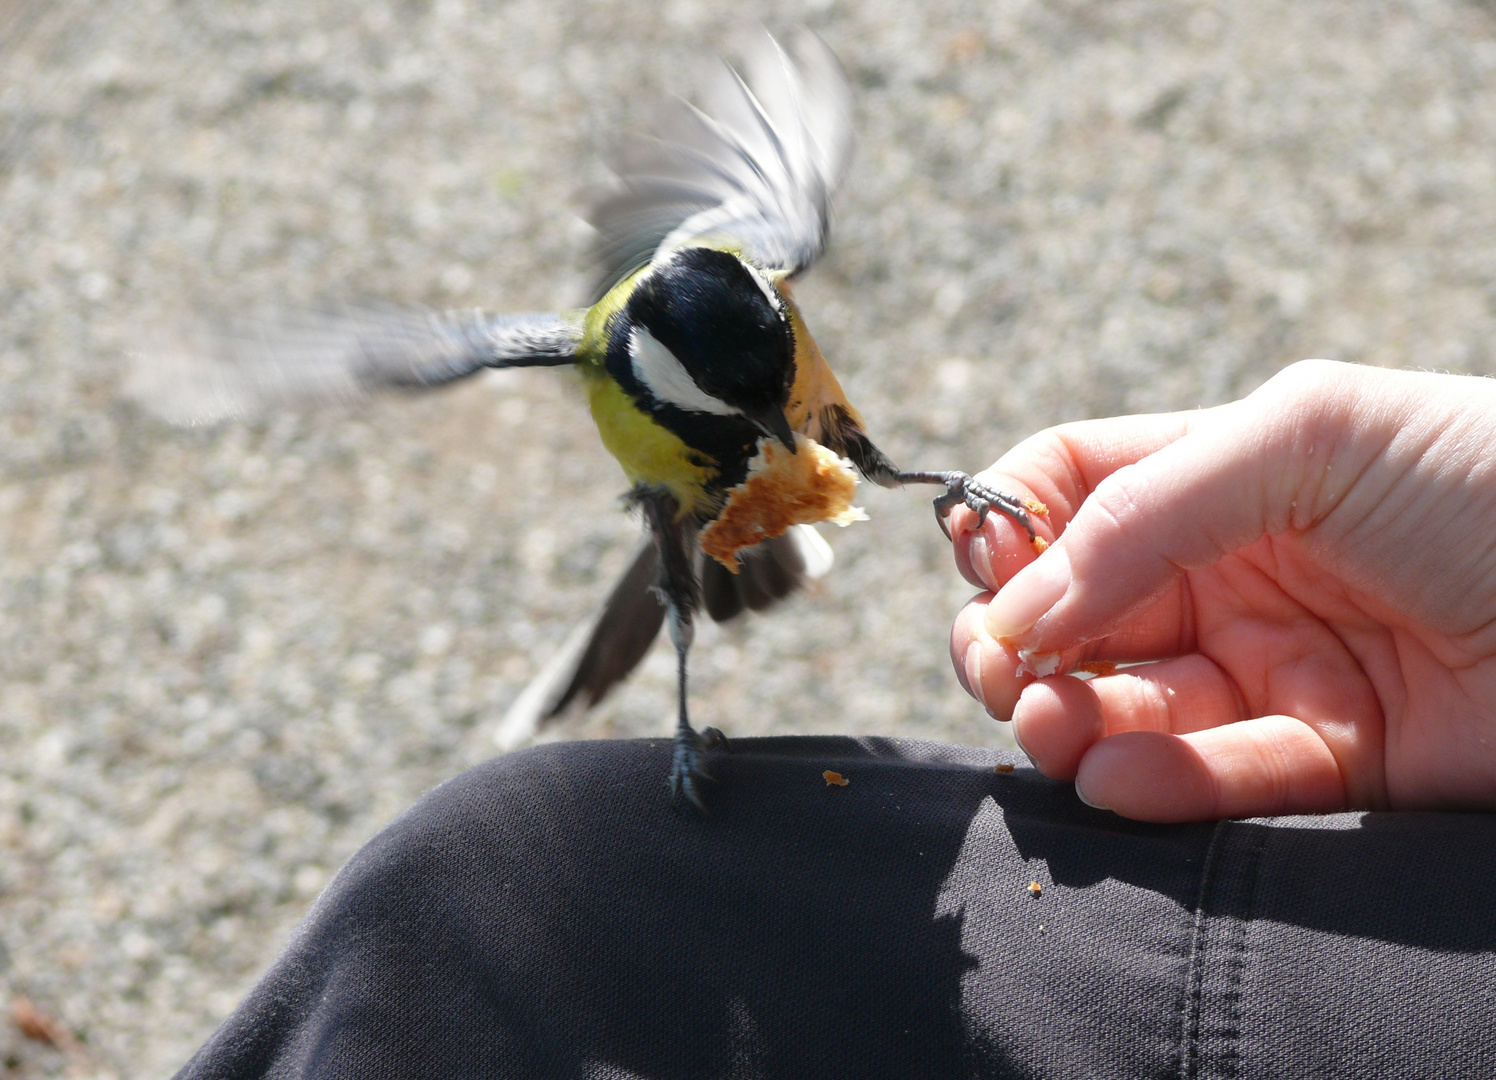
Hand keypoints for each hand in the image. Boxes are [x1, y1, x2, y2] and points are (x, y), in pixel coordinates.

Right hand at [949, 359, 1495, 821]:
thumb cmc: (1491, 474)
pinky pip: (1216, 780)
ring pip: (1128, 708)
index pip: (1068, 492)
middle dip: (1017, 642)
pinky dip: (1153, 784)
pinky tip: (1113, 776)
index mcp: (1220, 477)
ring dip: (1068, 720)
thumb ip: (1145, 504)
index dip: (1007, 528)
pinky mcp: (1330, 766)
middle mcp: (1231, 573)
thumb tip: (1016, 601)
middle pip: (1075, 612)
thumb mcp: (1308, 435)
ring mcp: (1275, 671)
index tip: (984, 568)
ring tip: (1051, 725)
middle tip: (1003, 669)